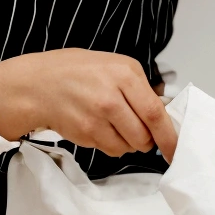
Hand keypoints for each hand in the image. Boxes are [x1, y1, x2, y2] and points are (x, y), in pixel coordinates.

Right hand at [0, 49, 176, 159]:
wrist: (37, 84)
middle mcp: (112, 96)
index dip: (170, 136)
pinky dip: (112, 145)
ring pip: (129, 146)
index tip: (177, 148)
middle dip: (148, 140)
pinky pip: (111, 150)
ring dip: (129, 143)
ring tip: (115, 125)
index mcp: (125, 74)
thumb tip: (164, 110)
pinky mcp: (85, 134)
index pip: (156, 113)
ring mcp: (97, 117)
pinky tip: (100, 128)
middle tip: (142, 132)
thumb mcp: (113, 64)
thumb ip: (139, 85)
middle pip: (145, 135)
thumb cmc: (75, 71)